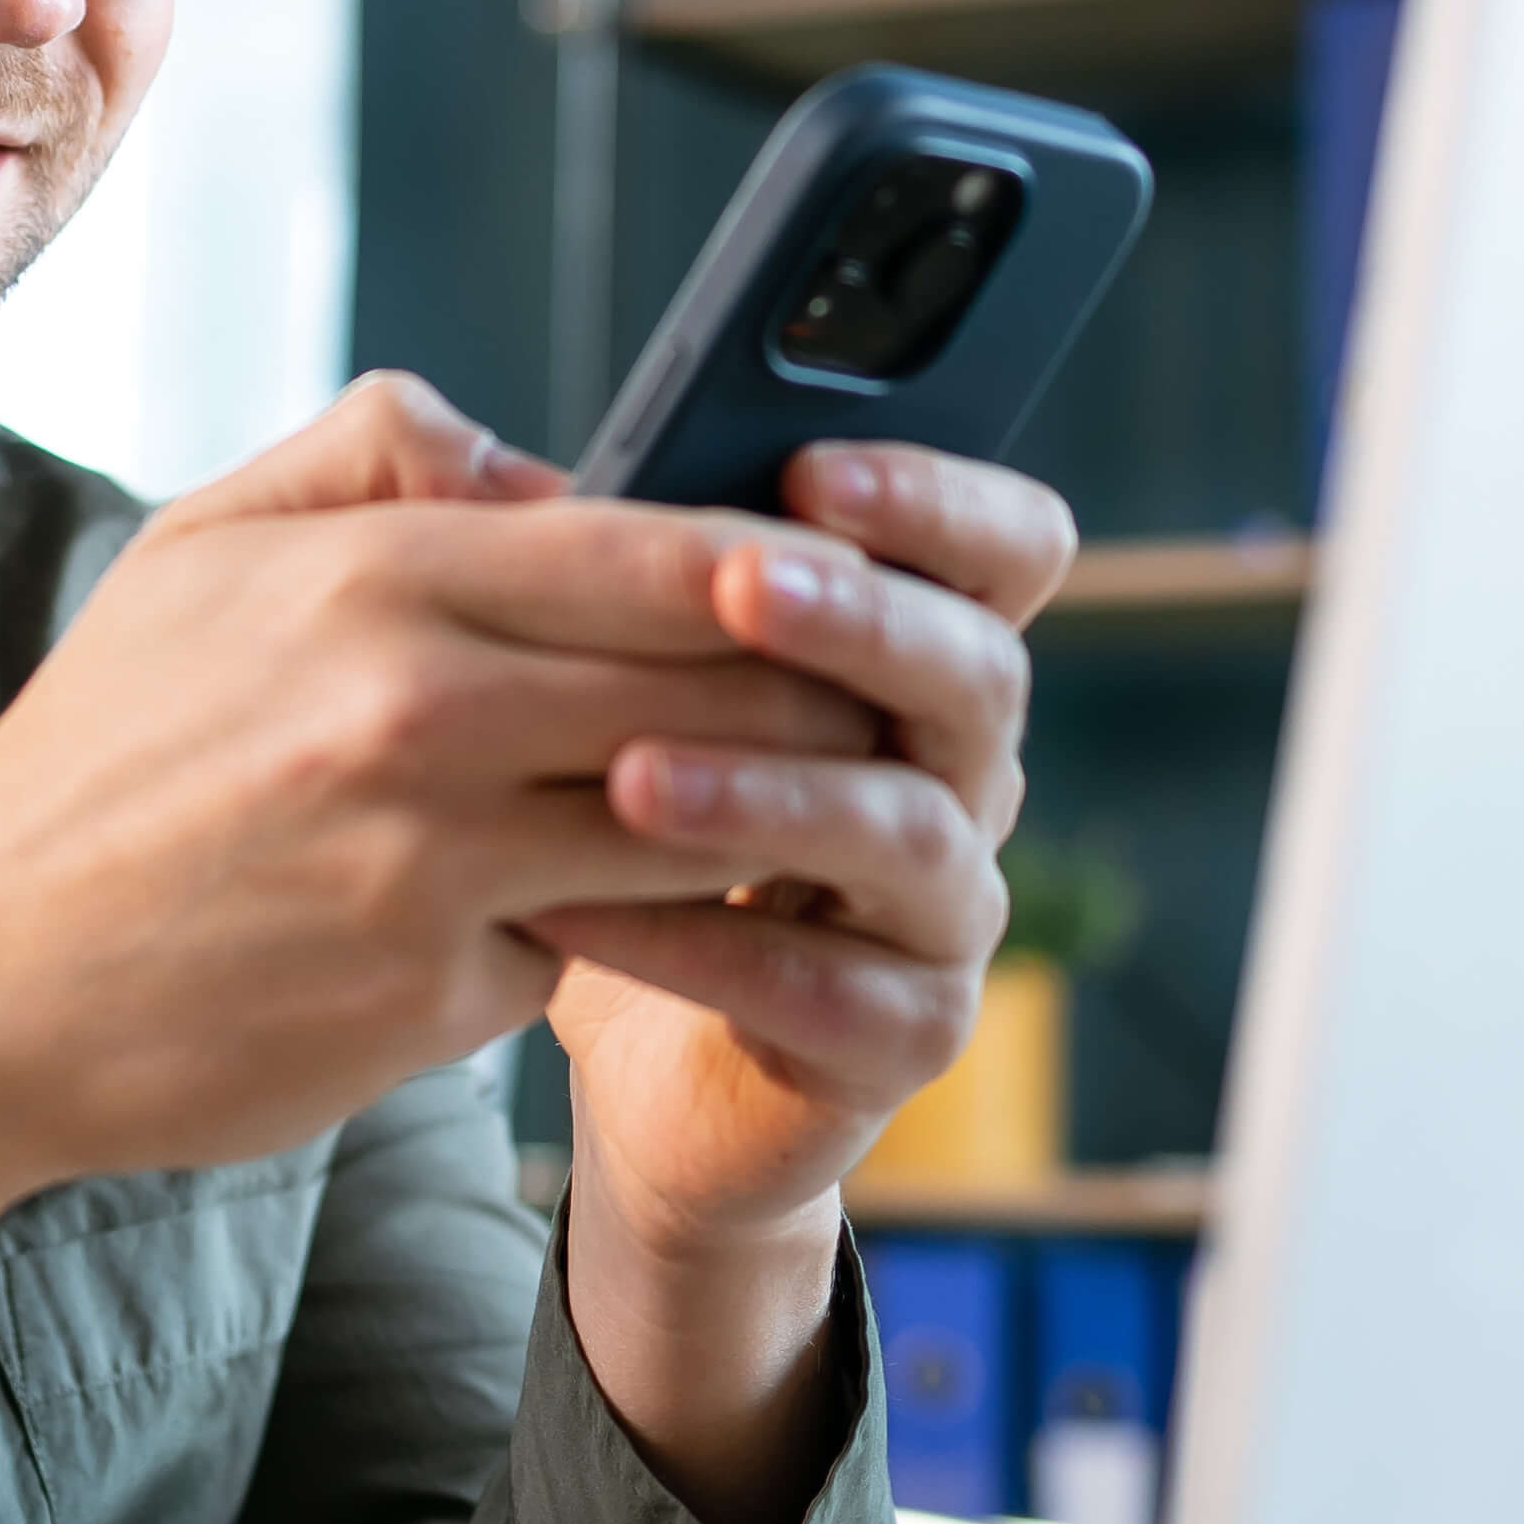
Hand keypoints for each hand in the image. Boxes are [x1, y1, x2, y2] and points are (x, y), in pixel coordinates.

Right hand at [0, 375, 880, 1418]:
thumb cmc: (99, 762)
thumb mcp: (197, 551)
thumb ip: (374, 457)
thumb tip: (541, 457)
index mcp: (380, 574)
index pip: (668, 544)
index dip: (801, 559)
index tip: (873, 573)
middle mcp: (420, 703)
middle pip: (724, 676)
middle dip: (831, 691)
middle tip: (905, 700)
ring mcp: (434, 855)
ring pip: (701, 815)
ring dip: (778, 818)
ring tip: (832, 808)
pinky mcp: (437, 990)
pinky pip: (602, 939)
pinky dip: (648, 927)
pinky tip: (678, 918)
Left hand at [536, 441, 1073, 1523]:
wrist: (644, 1056)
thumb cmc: (621, 831)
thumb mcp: (607, 689)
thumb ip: (596, 573)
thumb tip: (516, 483)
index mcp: (914, 656)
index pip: (1007, 549)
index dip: (939, 501)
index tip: (809, 468)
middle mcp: (961, 772)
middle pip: (978, 673)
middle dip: (861, 621)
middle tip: (738, 586)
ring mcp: (947, 908)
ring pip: (909, 830)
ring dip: (771, 791)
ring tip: (631, 774)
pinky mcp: (905, 1033)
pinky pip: (833, 986)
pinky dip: (704, 946)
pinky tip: (580, 918)